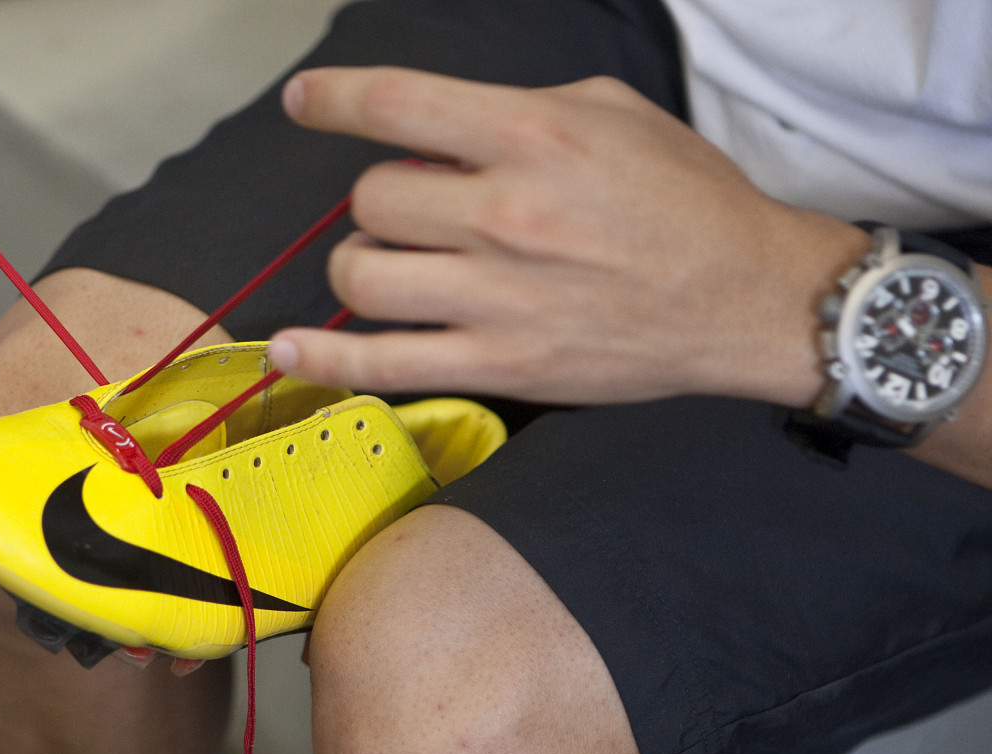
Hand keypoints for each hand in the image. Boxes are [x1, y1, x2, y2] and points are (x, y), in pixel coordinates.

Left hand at [269, 67, 869, 406]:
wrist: (748, 299)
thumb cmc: (690, 201)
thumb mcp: (615, 115)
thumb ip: (520, 110)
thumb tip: (440, 136)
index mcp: (533, 137)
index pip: (397, 106)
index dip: (333, 99)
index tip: (305, 102)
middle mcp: (506, 214)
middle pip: (372, 199)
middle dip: (384, 199)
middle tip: (420, 210)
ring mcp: (498, 298)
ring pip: (364, 275)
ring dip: (363, 262)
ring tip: (394, 264)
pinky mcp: (502, 365)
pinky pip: (386, 366)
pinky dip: (328, 359)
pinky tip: (292, 352)